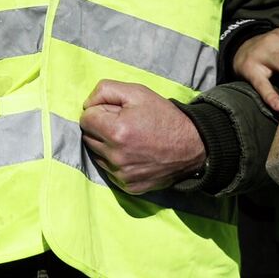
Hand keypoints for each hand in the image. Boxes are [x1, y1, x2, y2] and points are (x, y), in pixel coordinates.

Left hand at [79, 80, 206, 194]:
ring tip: (129, 139)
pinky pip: (109, 171)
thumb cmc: (163, 116)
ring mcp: (122, 175)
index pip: (85, 119)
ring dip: (106, 146)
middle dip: (101, 128)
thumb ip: (105, 91)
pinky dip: (115, 162)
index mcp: (116, 132)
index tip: (115, 112)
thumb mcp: (137, 92)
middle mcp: (117, 157)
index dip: (99, 112)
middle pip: (89, 137)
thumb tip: (86, 105)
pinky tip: (133, 155)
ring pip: (96, 155)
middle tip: (122, 125)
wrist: (193, 146)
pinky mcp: (129, 187)